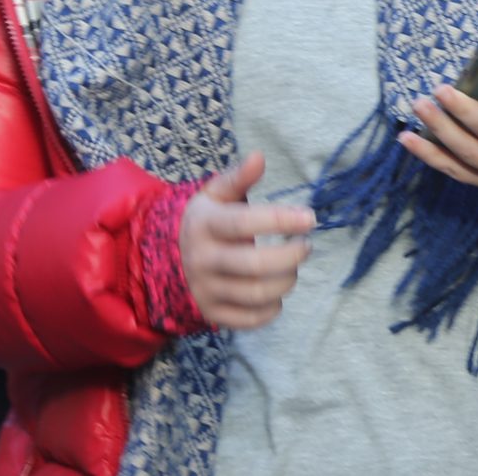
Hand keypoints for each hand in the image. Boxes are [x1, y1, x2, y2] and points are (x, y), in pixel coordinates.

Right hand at [180, 152, 317, 330]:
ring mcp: (206, 290)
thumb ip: (238, 178)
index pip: (244, 223)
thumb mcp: (214, 195)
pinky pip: (249, 320)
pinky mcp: (212, 314)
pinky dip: (271, 309)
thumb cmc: (205, 221)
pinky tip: (277, 293)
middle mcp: (203, 259)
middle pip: (254, 264)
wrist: (168, 259)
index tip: (309, 218)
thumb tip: (259, 157)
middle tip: (306, 246)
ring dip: (286, 281)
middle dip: (290, 256)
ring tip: (292, 267)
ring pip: (256, 293)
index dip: (280, 220)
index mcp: (205, 224)